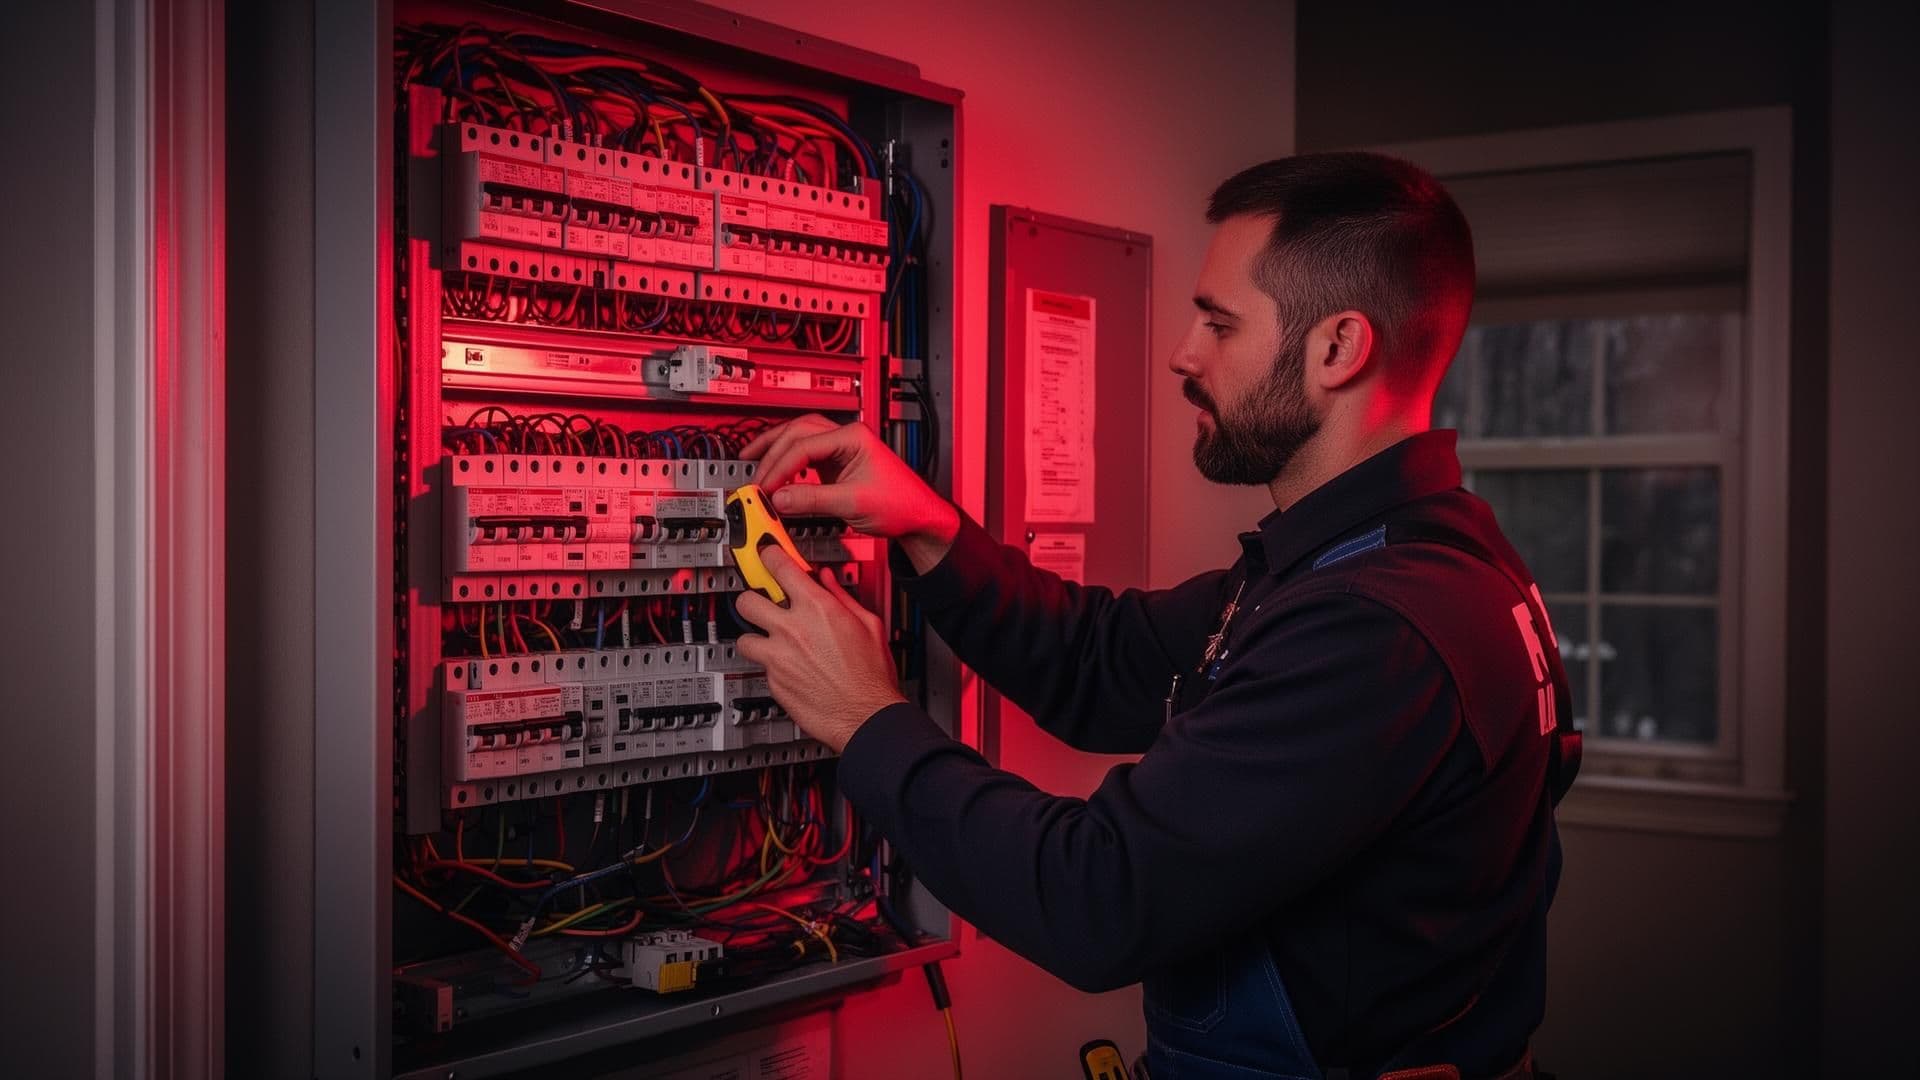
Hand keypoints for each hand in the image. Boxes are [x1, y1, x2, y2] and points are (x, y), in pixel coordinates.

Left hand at [734, 546, 906, 752]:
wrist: (866, 716)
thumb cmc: (871, 675)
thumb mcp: (868, 624)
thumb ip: (842, 596)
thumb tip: (829, 581)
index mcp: (817, 608)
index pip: (780, 567)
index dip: (768, 555)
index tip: (765, 554)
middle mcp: (792, 629)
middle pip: (747, 600)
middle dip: (753, 598)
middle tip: (762, 603)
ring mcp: (778, 657)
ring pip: (744, 638)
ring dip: (755, 638)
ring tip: (770, 641)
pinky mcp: (773, 682)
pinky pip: (762, 668)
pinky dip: (773, 667)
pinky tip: (791, 669)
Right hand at [740, 414, 959, 572]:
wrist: (918, 515)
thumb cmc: (900, 503)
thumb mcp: (852, 503)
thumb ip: (812, 499)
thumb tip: (778, 498)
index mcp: (852, 437)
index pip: (804, 445)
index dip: (779, 467)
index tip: (765, 487)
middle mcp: (846, 436)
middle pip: (797, 431)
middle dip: (771, 452)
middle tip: (753, 474)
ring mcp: (841, 448)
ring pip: (799, 437)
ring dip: (775, 449)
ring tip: (752, 459)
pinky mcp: (838, 462)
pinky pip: (806, 454)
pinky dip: (788, 461)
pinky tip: (777, 472)